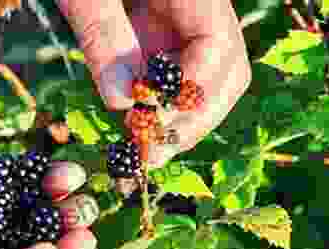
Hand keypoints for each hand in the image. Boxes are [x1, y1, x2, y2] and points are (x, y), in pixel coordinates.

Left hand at [56, 0, 251, 166]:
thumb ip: (103, 37)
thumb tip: (122, 104)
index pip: (217, 43)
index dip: (191, 92)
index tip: (152, 125)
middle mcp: (198, 5)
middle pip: (225, 69)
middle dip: (192, 116)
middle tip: (151, 153)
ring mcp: (183, 18)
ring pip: (204, 77)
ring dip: (177, 117)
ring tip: (142, 148)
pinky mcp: (161, 30)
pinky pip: (174, 71)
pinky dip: (158, 102)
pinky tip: (134, 122)